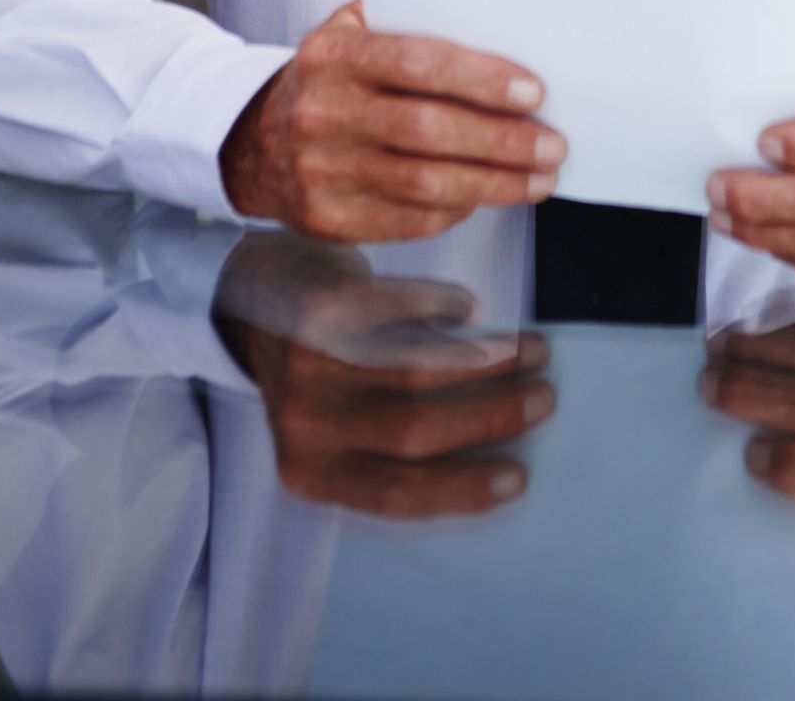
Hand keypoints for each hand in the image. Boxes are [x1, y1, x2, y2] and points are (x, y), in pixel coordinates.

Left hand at [214, 236, 554, 517]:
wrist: (251, 300)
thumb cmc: (317, 372)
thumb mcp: (340, 427)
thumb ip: (393, 446)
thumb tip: (496, 449)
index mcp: (312, 473)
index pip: (397, 493)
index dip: (463, 488)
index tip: (519, 476)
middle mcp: (305, 427)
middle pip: (414, 430)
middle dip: (491, 417)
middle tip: (542, 399)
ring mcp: (308, 365)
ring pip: (416, 370)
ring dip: (486, 360)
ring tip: (530, 350)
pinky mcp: (318, 308)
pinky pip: (401, 308)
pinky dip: (445, 307)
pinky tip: (469, 308)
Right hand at [221, 0, 565, 240]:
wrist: (252, 142)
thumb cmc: (326, 79)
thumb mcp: (347, 31)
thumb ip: (403, 19)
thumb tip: (493, 16)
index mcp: (334, 57)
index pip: (419, 64)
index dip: (481, 79)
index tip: (533, 92)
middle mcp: (326, 114)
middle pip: (429, 130)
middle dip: (502, 141)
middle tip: (552, 144)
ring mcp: (324, 172)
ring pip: (426, 184)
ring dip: (494, 184)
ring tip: (539, 178)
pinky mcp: (331, 219)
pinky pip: (410, 219)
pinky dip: (457, 209)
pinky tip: (488, 196)